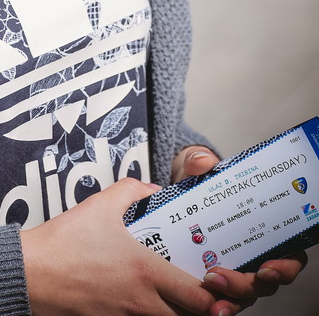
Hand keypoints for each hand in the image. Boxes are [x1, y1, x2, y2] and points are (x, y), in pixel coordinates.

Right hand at [20, 177, 240, 315]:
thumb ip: (132, 191)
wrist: (31, 274)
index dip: (220, 297)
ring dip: (180, 314)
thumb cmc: (64, 242)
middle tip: (213, 298)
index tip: (225, 285)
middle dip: (209, 312)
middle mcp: (142, 302)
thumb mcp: (100, 205)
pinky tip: (149, 303)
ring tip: (183, 300)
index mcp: (145, 271)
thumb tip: (151, 190)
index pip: (199, 296)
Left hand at [171, 147, 307, 315]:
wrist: (173, 195)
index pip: (288, 253)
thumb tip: (202, 162)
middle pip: (267, 280)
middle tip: (226, 277)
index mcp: (262, 228)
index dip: (285, 265)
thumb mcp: (196, 167)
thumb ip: (199, 160)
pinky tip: (206, 305)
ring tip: (212, 290)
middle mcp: (254, 255)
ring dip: (232, 297)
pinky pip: (223, 298)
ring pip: (246, 295)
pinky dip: (217, 303)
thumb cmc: (197, 183)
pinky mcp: (215, 280)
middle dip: (252, 284)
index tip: (268, 266)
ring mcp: (236, 270)